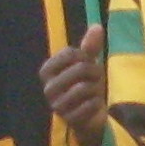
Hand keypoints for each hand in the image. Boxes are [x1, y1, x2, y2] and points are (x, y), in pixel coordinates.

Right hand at [41, 24, 109, 138]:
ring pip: (85, 87)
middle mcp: (48, 88)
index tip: (87, 64)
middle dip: (95, 72)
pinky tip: (93, 105)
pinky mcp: (69, 119)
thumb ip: (89, 46)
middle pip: (80, 68)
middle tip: (96, 79)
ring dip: (96, 88)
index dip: (85, 56)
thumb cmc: (84, 85)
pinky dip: (97, 103)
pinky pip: (90, 105)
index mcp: (47, 71)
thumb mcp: (86, 64)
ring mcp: (57, 105)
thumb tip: (97, 26)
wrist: (88, 117)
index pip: (70, 53)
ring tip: (94, 92)